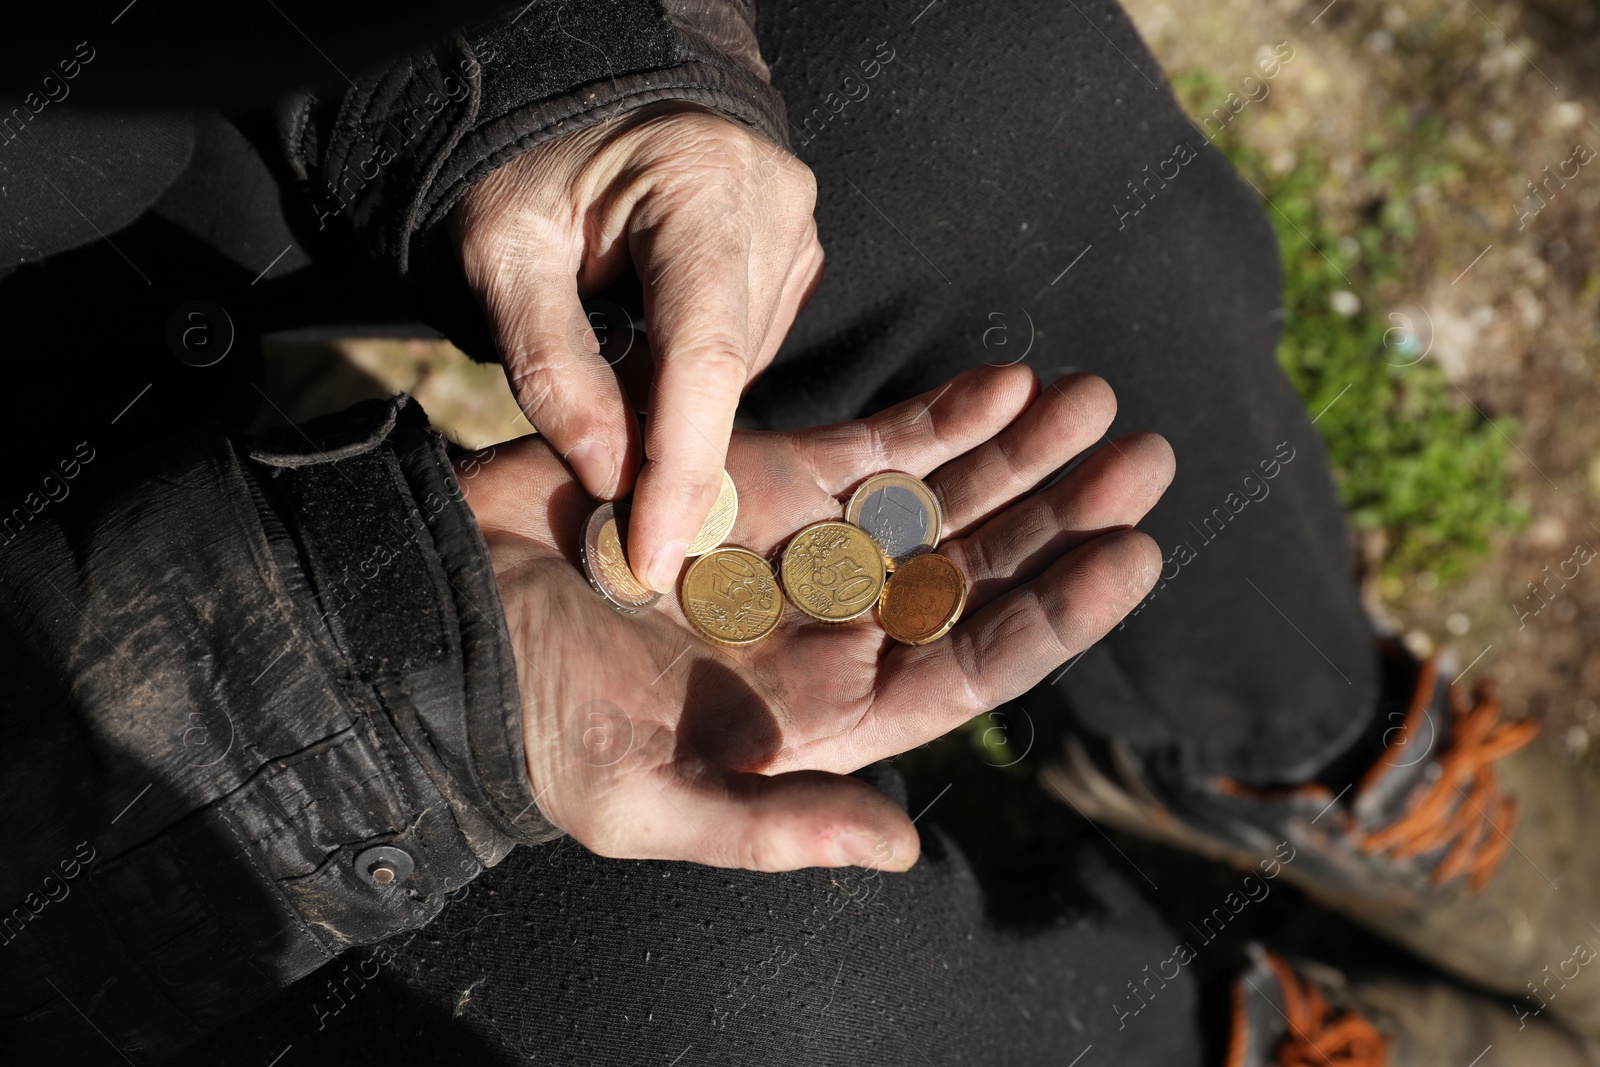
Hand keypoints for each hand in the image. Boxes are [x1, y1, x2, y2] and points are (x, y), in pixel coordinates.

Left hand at [454, 104, 823, 593]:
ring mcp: (796, 227)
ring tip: (613, 376)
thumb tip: (608, 473)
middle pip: (724, 371)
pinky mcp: (797, 251)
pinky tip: (653, 345)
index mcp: (700, 182)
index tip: (655, 557)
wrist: (586, 104)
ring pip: (740, 368)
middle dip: (665, 441)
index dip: (679, 469)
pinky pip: (750, 345)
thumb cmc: (531, 167)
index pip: (701, 358)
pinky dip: (698, 370)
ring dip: (679, 401)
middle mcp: (771, 202)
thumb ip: (551, 364)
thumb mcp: (503, 251)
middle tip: (603, 481)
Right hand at [459, 365, 1173, 871]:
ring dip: (1018, 452)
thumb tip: (907, 848)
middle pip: (974, 570)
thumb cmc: (533, 726)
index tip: (1131, 557)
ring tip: (1097, 403)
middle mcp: (831, 628)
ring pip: (937, 498)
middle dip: (1059, 516)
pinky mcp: (758, 478)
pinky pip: (869, 445)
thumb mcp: (644, 801)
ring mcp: (802, 547)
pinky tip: (1004, 383)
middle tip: (1145, 459)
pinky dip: (935, 415)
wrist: (440, 618)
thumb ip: (772, 823)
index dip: (1053, 614)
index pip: (968, 663)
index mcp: (822, 715)